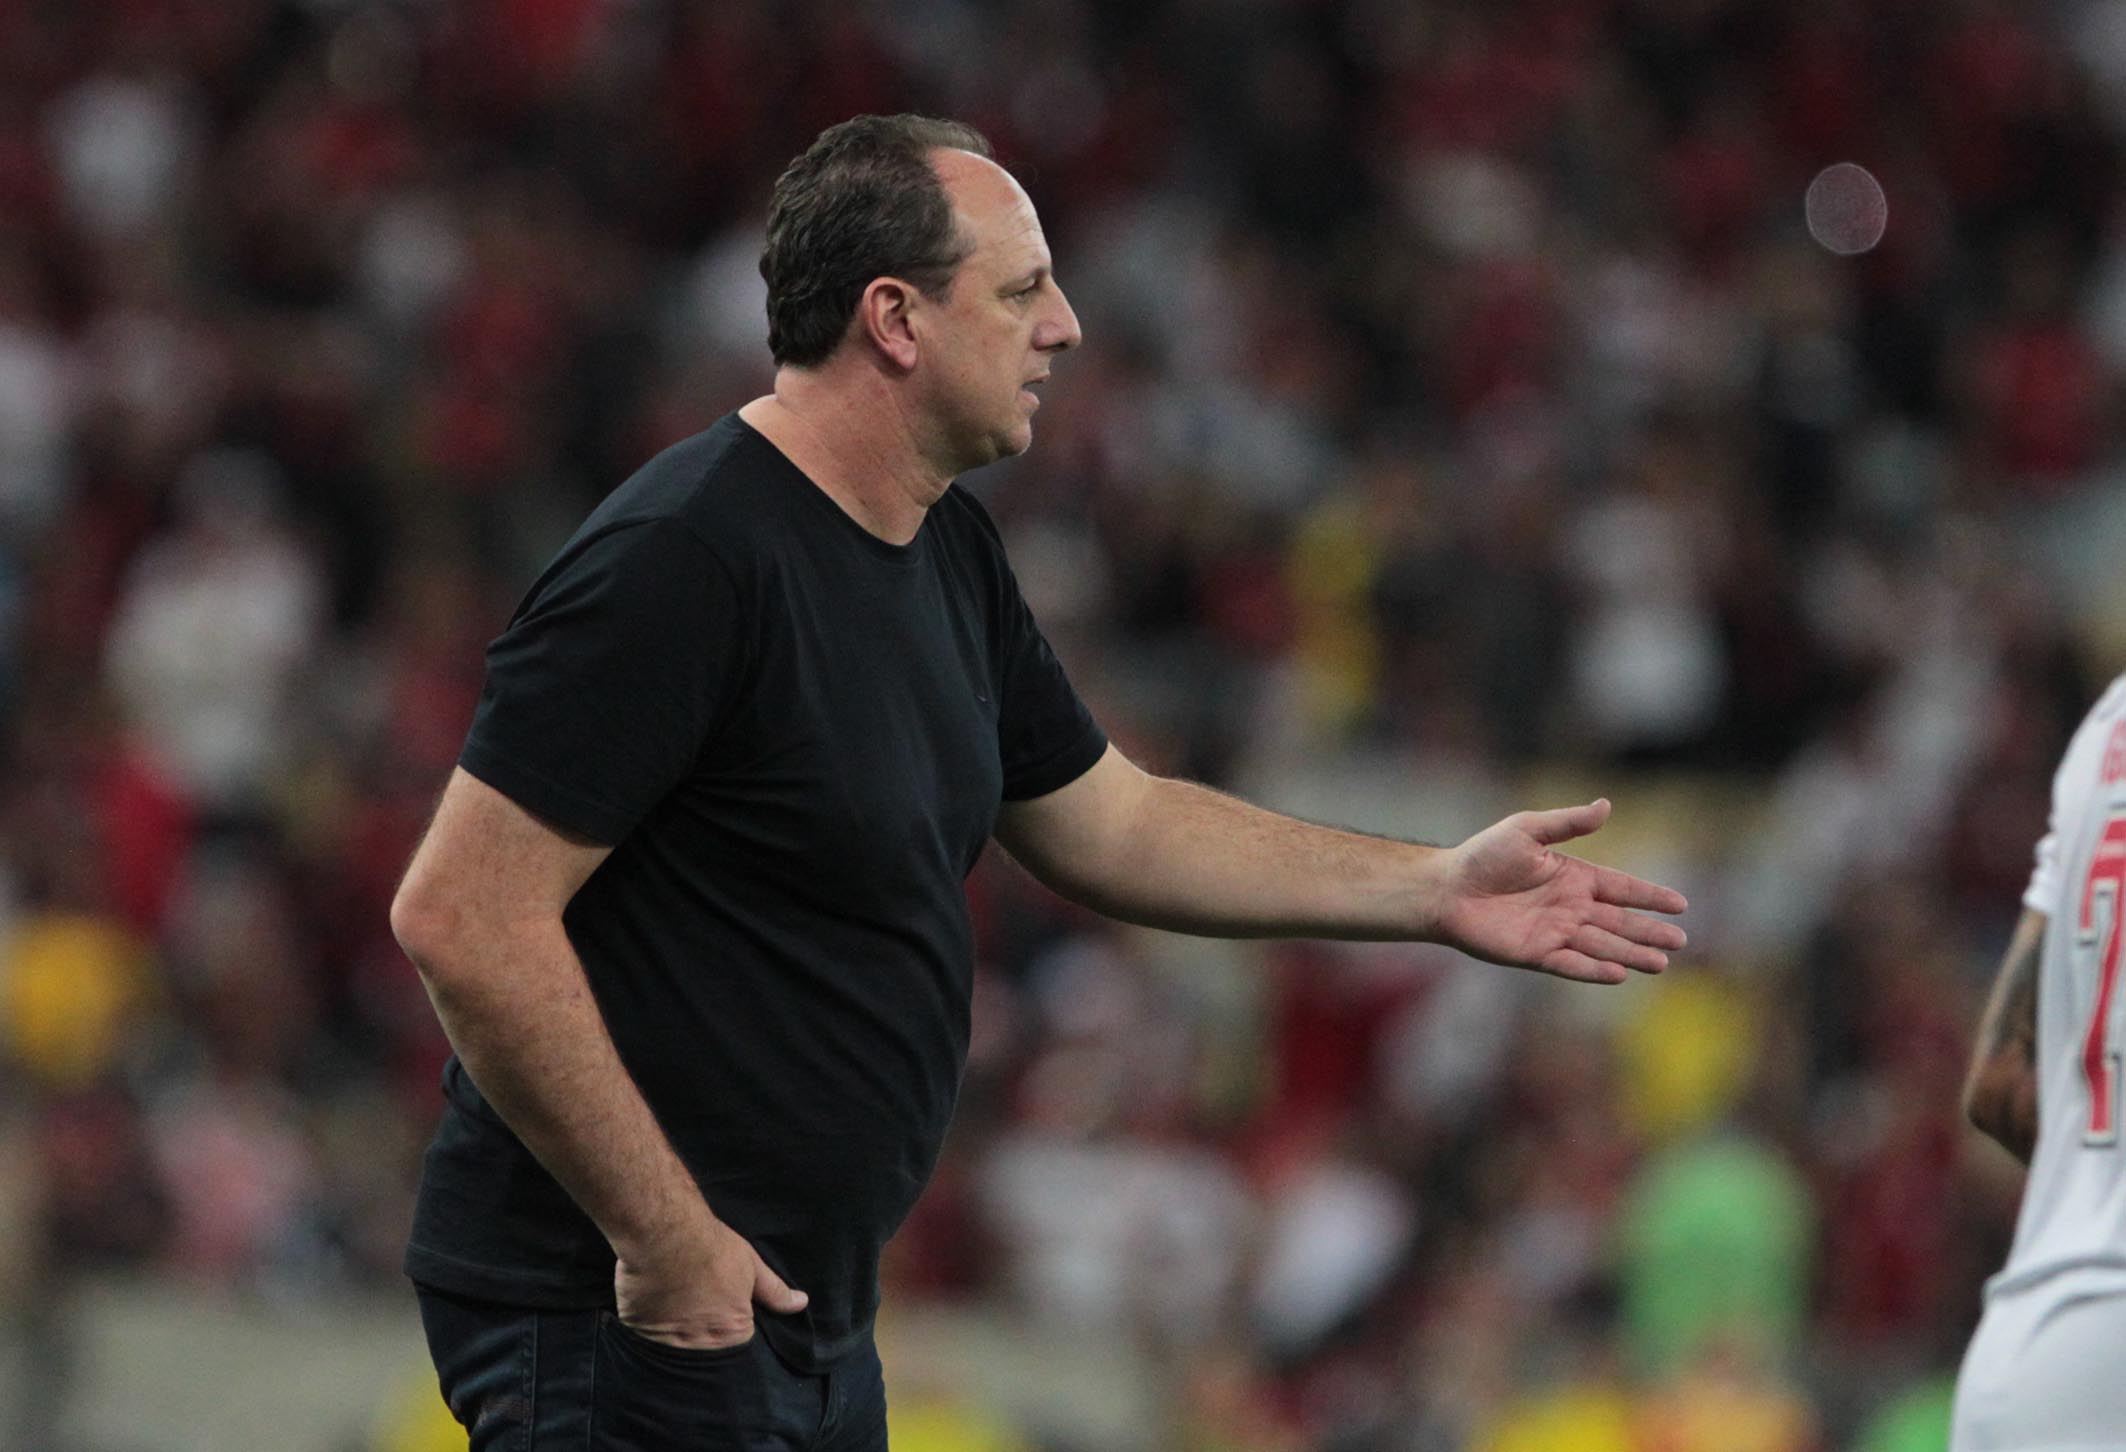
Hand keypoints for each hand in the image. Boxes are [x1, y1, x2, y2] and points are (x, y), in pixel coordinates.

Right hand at [614, 1217, 807, 1350]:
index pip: (738, 1339)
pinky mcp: (639, 1330)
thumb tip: (801, 1304)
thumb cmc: (711, 1246)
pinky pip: (647, 1335)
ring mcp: (667, 1341)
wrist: (665, 1231)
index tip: (721, 1297)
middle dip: (704, 1326)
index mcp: (732, 1331)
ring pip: (675, 1345)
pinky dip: (650, 1322)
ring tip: (676, 1296)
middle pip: (706, 1347)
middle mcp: (701, 1344)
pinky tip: (654, 1298)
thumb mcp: (752, 1265)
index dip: (731, 1316)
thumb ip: (775, 1291)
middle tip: (697, 1296)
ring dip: (676, 1327)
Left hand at [1432, 799, 1686, 982]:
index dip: (1650, 896)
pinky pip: (1571, 964)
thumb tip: (1606, 805)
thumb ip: (1568, 823)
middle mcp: (1570, 907)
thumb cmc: (1484, 855)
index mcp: (1573, 877)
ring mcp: (1555, 932)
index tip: (1681, 905)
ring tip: (1660, 963)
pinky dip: (1594, 970)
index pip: (1621, 888)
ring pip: (1602, 946)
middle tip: (1679, 942)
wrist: (1447, 887)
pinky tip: (1619, 974)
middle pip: (1619, 922)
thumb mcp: (1527, 829)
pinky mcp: (1536, 953)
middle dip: (1649, 931)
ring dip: (1630, 954)